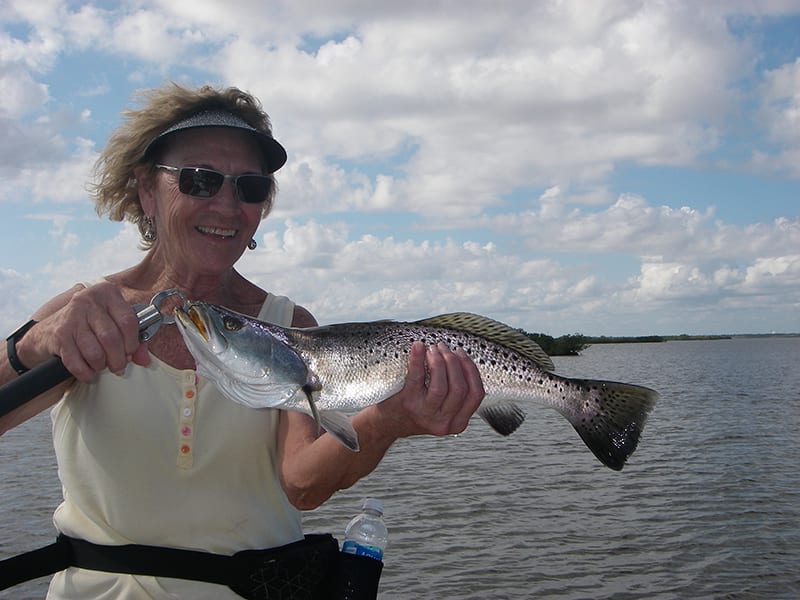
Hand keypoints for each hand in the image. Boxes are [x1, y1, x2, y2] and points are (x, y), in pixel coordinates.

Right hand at [22, 282, 147, 381]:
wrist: (50, 328)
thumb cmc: (91, 325)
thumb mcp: (114, 323)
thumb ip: (134, 340)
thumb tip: (145, 360)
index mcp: (107, 293)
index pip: (128, 320)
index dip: (133, 342)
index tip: (131, 352)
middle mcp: (88, 301)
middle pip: (111, 338)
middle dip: (118, 359)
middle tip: (118, 366)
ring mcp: (71, 317)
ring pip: (94, 352)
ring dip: (101, 365)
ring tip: (102, 365)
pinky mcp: (58, 334)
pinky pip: (76, 362)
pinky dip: (85, 373)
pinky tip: (89, 372)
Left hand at [376, 341, 484, 437]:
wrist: (387, 423)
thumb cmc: (416, 410)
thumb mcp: (443, 409)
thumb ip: (456, 392)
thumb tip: (462, 359)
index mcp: (457, 423)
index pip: (476, 394)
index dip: (471, 370)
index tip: (462, 355)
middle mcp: (443, 422)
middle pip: (460, 388)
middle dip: (454, 362)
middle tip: (444, 348)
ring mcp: (425, 414)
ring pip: (441, 385)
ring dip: (439, 361)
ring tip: (433, 349)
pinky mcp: (408, 404)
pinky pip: (417, 377)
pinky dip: (419, 358)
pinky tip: (418, 347)